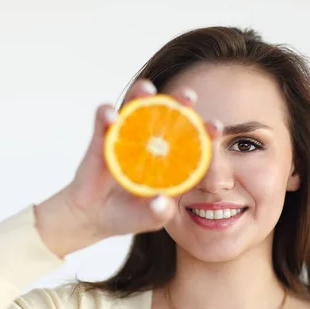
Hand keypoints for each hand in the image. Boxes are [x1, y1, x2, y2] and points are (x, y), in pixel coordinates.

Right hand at [35, 79, 220, 256]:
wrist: (93, 216)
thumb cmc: (128, 215)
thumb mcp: (150, 218)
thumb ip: (159, 213)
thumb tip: (160, 202)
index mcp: (170, 159)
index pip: (192, 139)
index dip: (205, 131)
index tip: (216, 128)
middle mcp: (151, 142)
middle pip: (168, 115)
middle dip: (180, 102)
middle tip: (188, 97)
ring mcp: (126, 136)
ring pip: (136, 108)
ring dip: (141, 95)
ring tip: (147, 90)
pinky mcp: (102, 138)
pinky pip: (104, 120)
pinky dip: (106, 114)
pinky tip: (110, 115)